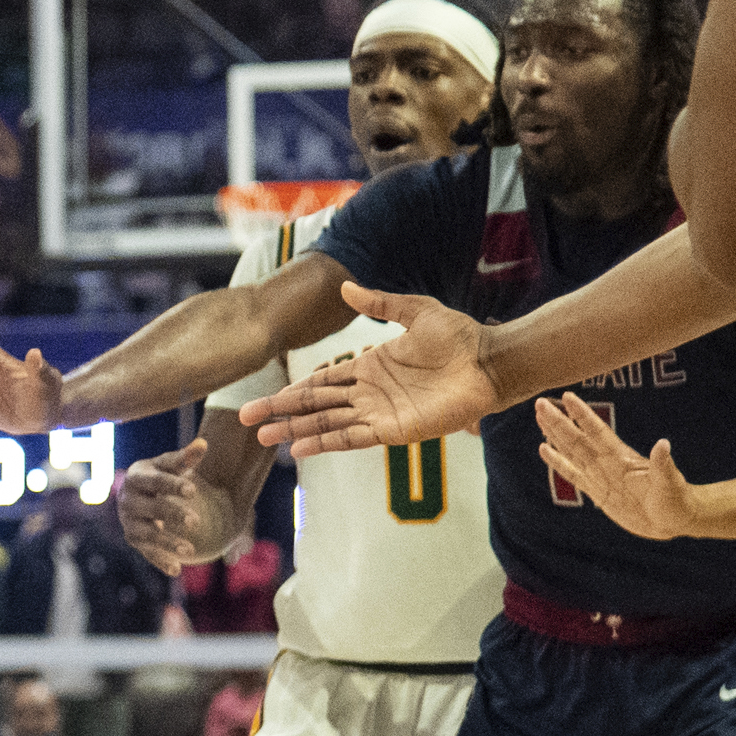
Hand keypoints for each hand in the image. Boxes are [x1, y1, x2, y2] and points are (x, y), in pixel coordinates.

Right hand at [115, 437, 220, 573]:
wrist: (139, 495)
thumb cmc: (160, 476)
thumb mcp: (170, 466)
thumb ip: (186, 458)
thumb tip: (203, 445)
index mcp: (137, 476)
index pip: (156, 481)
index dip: (174, 485)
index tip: (193, 491)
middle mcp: (128, 499)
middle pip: (151, 508)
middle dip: (173, 514)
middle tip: (196, 522)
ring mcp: (129, 521)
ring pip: (148, 534)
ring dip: (168, 542)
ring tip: (191, 550)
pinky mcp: (133, 539)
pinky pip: (146, 552)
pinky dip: (160, 561)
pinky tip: (176, 570)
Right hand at [240, 283, 496, 457]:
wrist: (488, 362)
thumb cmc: (459, 337)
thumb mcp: (415, 310)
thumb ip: (380, 303)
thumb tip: (345, 287)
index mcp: (371, 367)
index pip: (322, 381)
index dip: (293, 390)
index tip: (266, 398)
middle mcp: (369, 393)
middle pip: (315, 405)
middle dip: (281, 412)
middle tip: (247, 420)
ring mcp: (379, 414)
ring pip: (327, 424)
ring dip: (295, 430)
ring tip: (264, 437)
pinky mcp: (393, 431)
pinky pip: (352, 438)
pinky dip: (325, 443)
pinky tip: (300, 448)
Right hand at [532, 392, 705, 540]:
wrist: (673, 520)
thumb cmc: (675, 500)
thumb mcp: (670, 483)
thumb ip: (662, 464)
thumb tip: (663, 444)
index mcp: (622, 457)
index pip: (597, 431)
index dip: (582, 415)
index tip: (567, 397)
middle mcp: (607, 462)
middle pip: (577, 438)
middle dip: (558, 421)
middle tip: (540, 403)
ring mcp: (599, 475)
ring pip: (571, 451)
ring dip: (555, 435)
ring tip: (539, 418)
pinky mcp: (596, 491)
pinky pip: (572, 474)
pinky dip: (557, 462)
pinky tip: (544, 450)